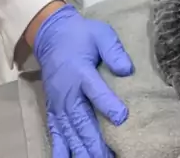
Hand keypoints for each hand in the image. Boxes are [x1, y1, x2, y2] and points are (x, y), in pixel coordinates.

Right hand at [33, 4, 133, 157]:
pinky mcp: (52, 109)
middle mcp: (68, 92)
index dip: (108, 105)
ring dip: (81, 150)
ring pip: (69, 133)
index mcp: (81, 71)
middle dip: (95, 143)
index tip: (122, 118)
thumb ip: (114, 50)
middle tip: (109, 157)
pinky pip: (56, 133)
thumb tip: (128, 69)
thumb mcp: (101, 34)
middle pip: (81, 121)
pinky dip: (61, 149)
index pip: (95, 91)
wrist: (51, 34)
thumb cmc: (81, 35)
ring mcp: (58, 103)